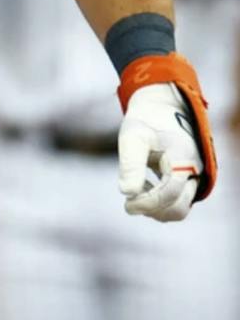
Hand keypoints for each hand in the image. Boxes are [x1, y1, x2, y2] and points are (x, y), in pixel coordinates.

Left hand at [118, 81, 206, 220]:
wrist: (162, 109)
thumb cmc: (146, 121)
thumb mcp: (133, 136)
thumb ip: (130, 164)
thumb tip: (126, 193)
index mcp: (182, 159)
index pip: (170, 193)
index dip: (148, 203)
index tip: (127, 204)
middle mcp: (193, 172)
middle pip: (179, 208)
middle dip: (152, 210)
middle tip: (129, 203)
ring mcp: (192, 178)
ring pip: (179, 208)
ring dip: (155, 207)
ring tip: (136, 188)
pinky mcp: (186, 180)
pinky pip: (176, 201)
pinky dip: (159, 201)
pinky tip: (142, 185)